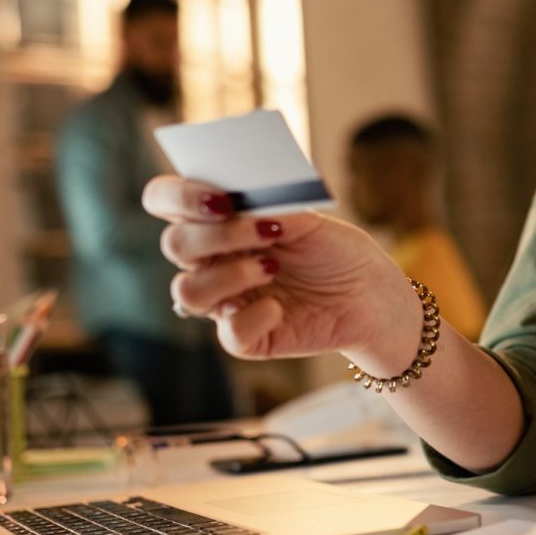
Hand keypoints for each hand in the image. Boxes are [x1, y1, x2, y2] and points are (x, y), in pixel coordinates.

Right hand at [141, 176, 412, 361]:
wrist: (370, 295)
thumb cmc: (335, 250)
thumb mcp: (311, 218)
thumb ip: (272, 206)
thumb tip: (242, 198)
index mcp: (217, 220)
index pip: (164, 200)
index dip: (178, 197)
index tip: (221, 199)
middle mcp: (211, 259)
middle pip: (174, 245)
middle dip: (218, 235)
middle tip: (267, 231)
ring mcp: (224, 300)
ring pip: (188, 292)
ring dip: (230, 276)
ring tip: (273, 268)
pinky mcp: (245, 337)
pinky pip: (227, 333)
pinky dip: (254, 317)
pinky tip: (280, 307)